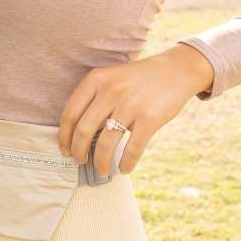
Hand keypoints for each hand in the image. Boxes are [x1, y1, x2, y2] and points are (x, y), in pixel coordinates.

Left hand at [57, 44, 214, 176]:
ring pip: (105, 143)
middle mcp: (110, 91)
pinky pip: (132, 148)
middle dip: (78, 152)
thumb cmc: (138, 79)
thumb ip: (94, 98)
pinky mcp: (150, 118)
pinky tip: (124, 169)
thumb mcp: (111, 78)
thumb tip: (77, 135)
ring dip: (100, 162)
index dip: (64, 136)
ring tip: (102, 170)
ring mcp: (130, 104)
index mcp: (96, 79)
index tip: (65, 150)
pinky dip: (126, 163)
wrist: (175, 70)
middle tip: (80, 161)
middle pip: (83, 130)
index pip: (70, 113)